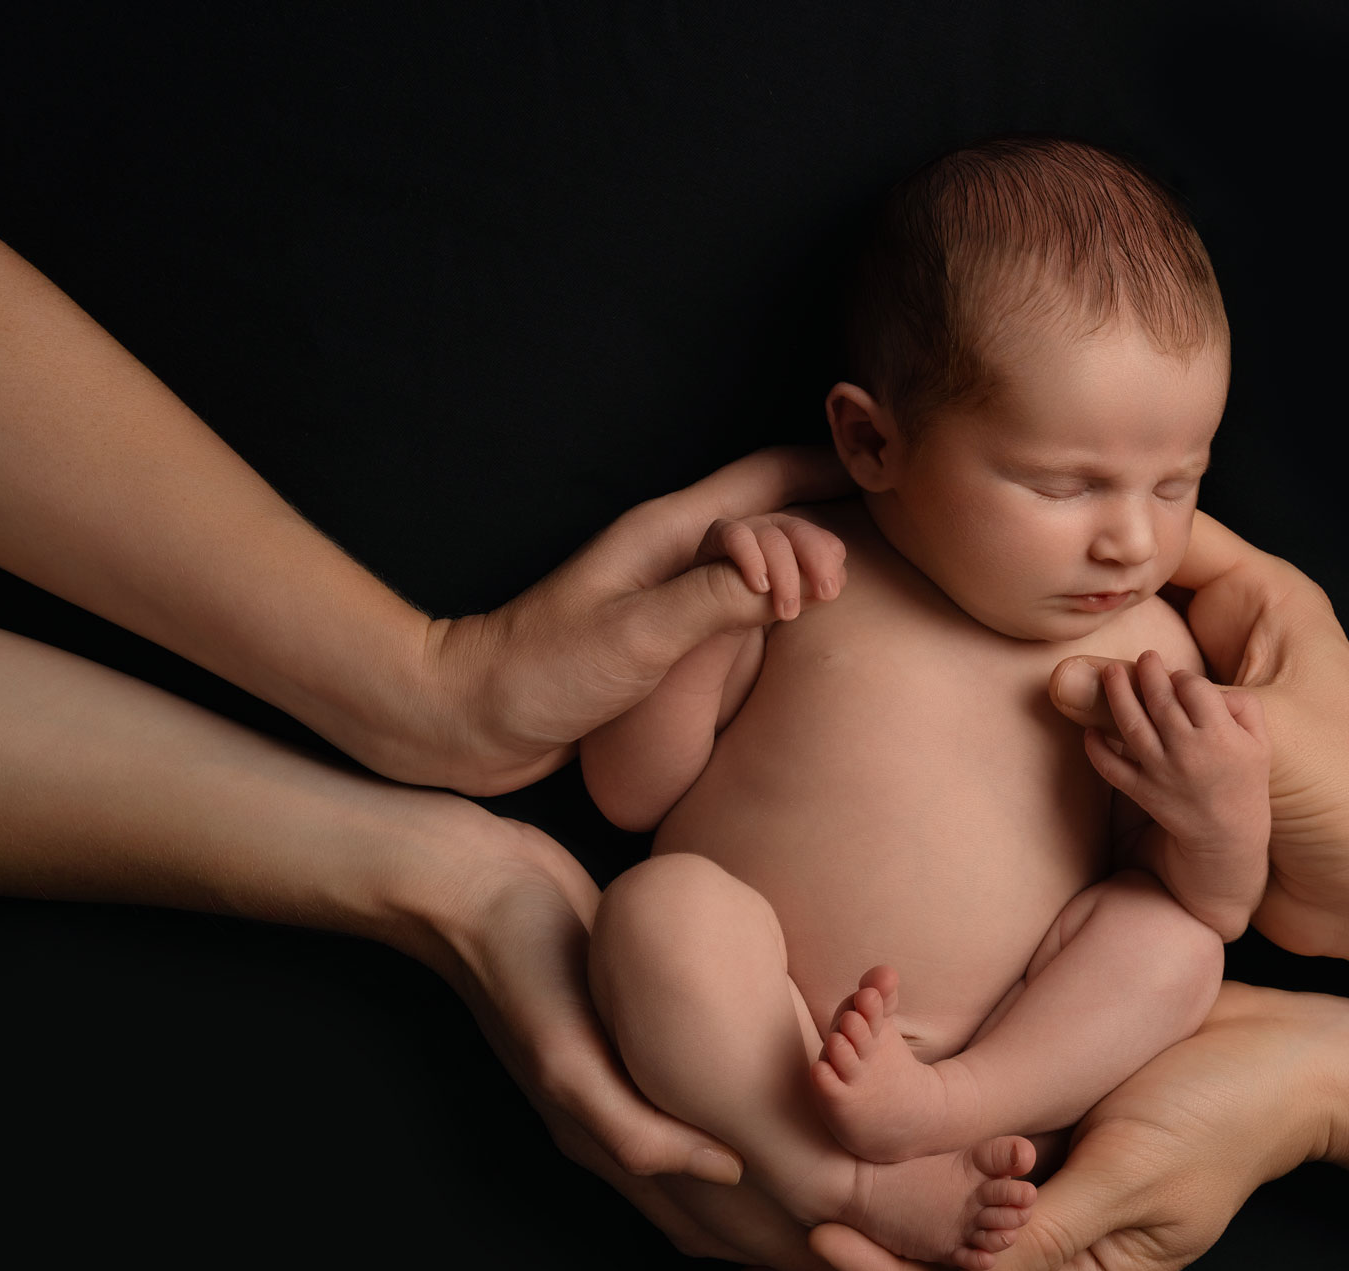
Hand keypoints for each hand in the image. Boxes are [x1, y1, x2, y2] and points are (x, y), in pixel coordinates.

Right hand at [414, 806, 839, 1270]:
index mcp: (605, 1140)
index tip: (846, 1256)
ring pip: (720, 1154)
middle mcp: (621, 1123)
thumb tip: (727, 1170)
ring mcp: (631, 1082)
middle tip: (869, 1226)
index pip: (706, 1226)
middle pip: (721, 1205)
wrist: (475, 886)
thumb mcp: (565, 1052)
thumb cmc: (520, 961)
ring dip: (776, 1175)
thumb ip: (631, 1127)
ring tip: (846, 1176)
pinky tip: (795, 1097)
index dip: (774, 1247)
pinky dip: (754, 1118)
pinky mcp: (642, 1037)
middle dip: (788, 1224)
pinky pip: (709, 1099)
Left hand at [425, 446, 852, 793]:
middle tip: (853, 579)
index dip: (826, 475)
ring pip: (754, 556)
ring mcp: (665, 589)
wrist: (467, 717)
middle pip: (768, 511)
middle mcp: (670, 550)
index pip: (764, 479)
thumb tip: (790, 579)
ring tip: (837, 595)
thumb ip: (714, 602)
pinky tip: (796, 623)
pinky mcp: (659, 633)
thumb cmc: (539, 674)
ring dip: (800, 566)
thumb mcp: (635, 637)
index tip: (881, 494)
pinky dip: (774, 601)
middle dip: (822, 529)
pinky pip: (735, 601)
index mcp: (666, 532)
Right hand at [696, 510, 846, 624]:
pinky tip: (759, 587)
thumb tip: (840, 578)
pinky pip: (738, 536)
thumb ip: (814, 587)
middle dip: (815, 564)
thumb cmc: (759, 600)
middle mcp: (777, 526)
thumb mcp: (792, 598)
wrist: (714, 608)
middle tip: (822, 595)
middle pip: (802, 534)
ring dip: (784, 576)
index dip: (829, 565)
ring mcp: (749, 526)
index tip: (828, 594)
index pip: (826, 542)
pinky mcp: (721, 531)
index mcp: (801, 539)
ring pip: (773, 540)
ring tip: (786, 610)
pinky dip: (751, 560)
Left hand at [734, 983, 1348, 1270]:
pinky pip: (963, 1180)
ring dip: (866, 1228)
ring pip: (936, 1233)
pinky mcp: (1050, 1152)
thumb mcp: (1138, 1173)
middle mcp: (1058, 1254)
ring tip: (779, 1224)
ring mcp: (1052, 1203)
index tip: (812, 1245)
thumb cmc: (1222, 1109)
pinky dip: (909, 1179)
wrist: (1284, 1052)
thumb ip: (1051, 1236)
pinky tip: (856, 1165)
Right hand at [1053, 511, 1348, 958]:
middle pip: (1150, 592)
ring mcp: (1213, 686)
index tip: (1060, 551)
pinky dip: (1104, 712)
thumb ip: (1157, 709)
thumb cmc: (1347, 794)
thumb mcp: (1253, 737)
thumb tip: (1059, 679)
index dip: (1127, 540)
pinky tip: (1060, 712)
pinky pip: (1137, 709)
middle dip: (1095, 599)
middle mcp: (1236, 633)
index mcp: (1267, 601)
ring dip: (1094, 661)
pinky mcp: (1196, 738)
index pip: (1185, 539)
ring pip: (1137, 652)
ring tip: (1029, 655)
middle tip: (1027, 607)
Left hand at [1083, 648, 1269, 938]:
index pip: (1193, 688)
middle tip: (1145, 657)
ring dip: (1117, 694)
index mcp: (1219, 736)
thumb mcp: (1260, 743)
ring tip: (1111, 671)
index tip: (1181, 678)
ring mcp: (1160, 772)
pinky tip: (1089, 729)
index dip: (1184, 677)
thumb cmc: (1244, 783)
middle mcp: (1187, 751)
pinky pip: (1111, 767)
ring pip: (1130, 725)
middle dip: (1148, 671)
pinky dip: (1096, 749)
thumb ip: (1243, 706)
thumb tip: (1210, 688)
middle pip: (1159, 699)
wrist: (1227, 837)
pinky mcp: (1142, 791)